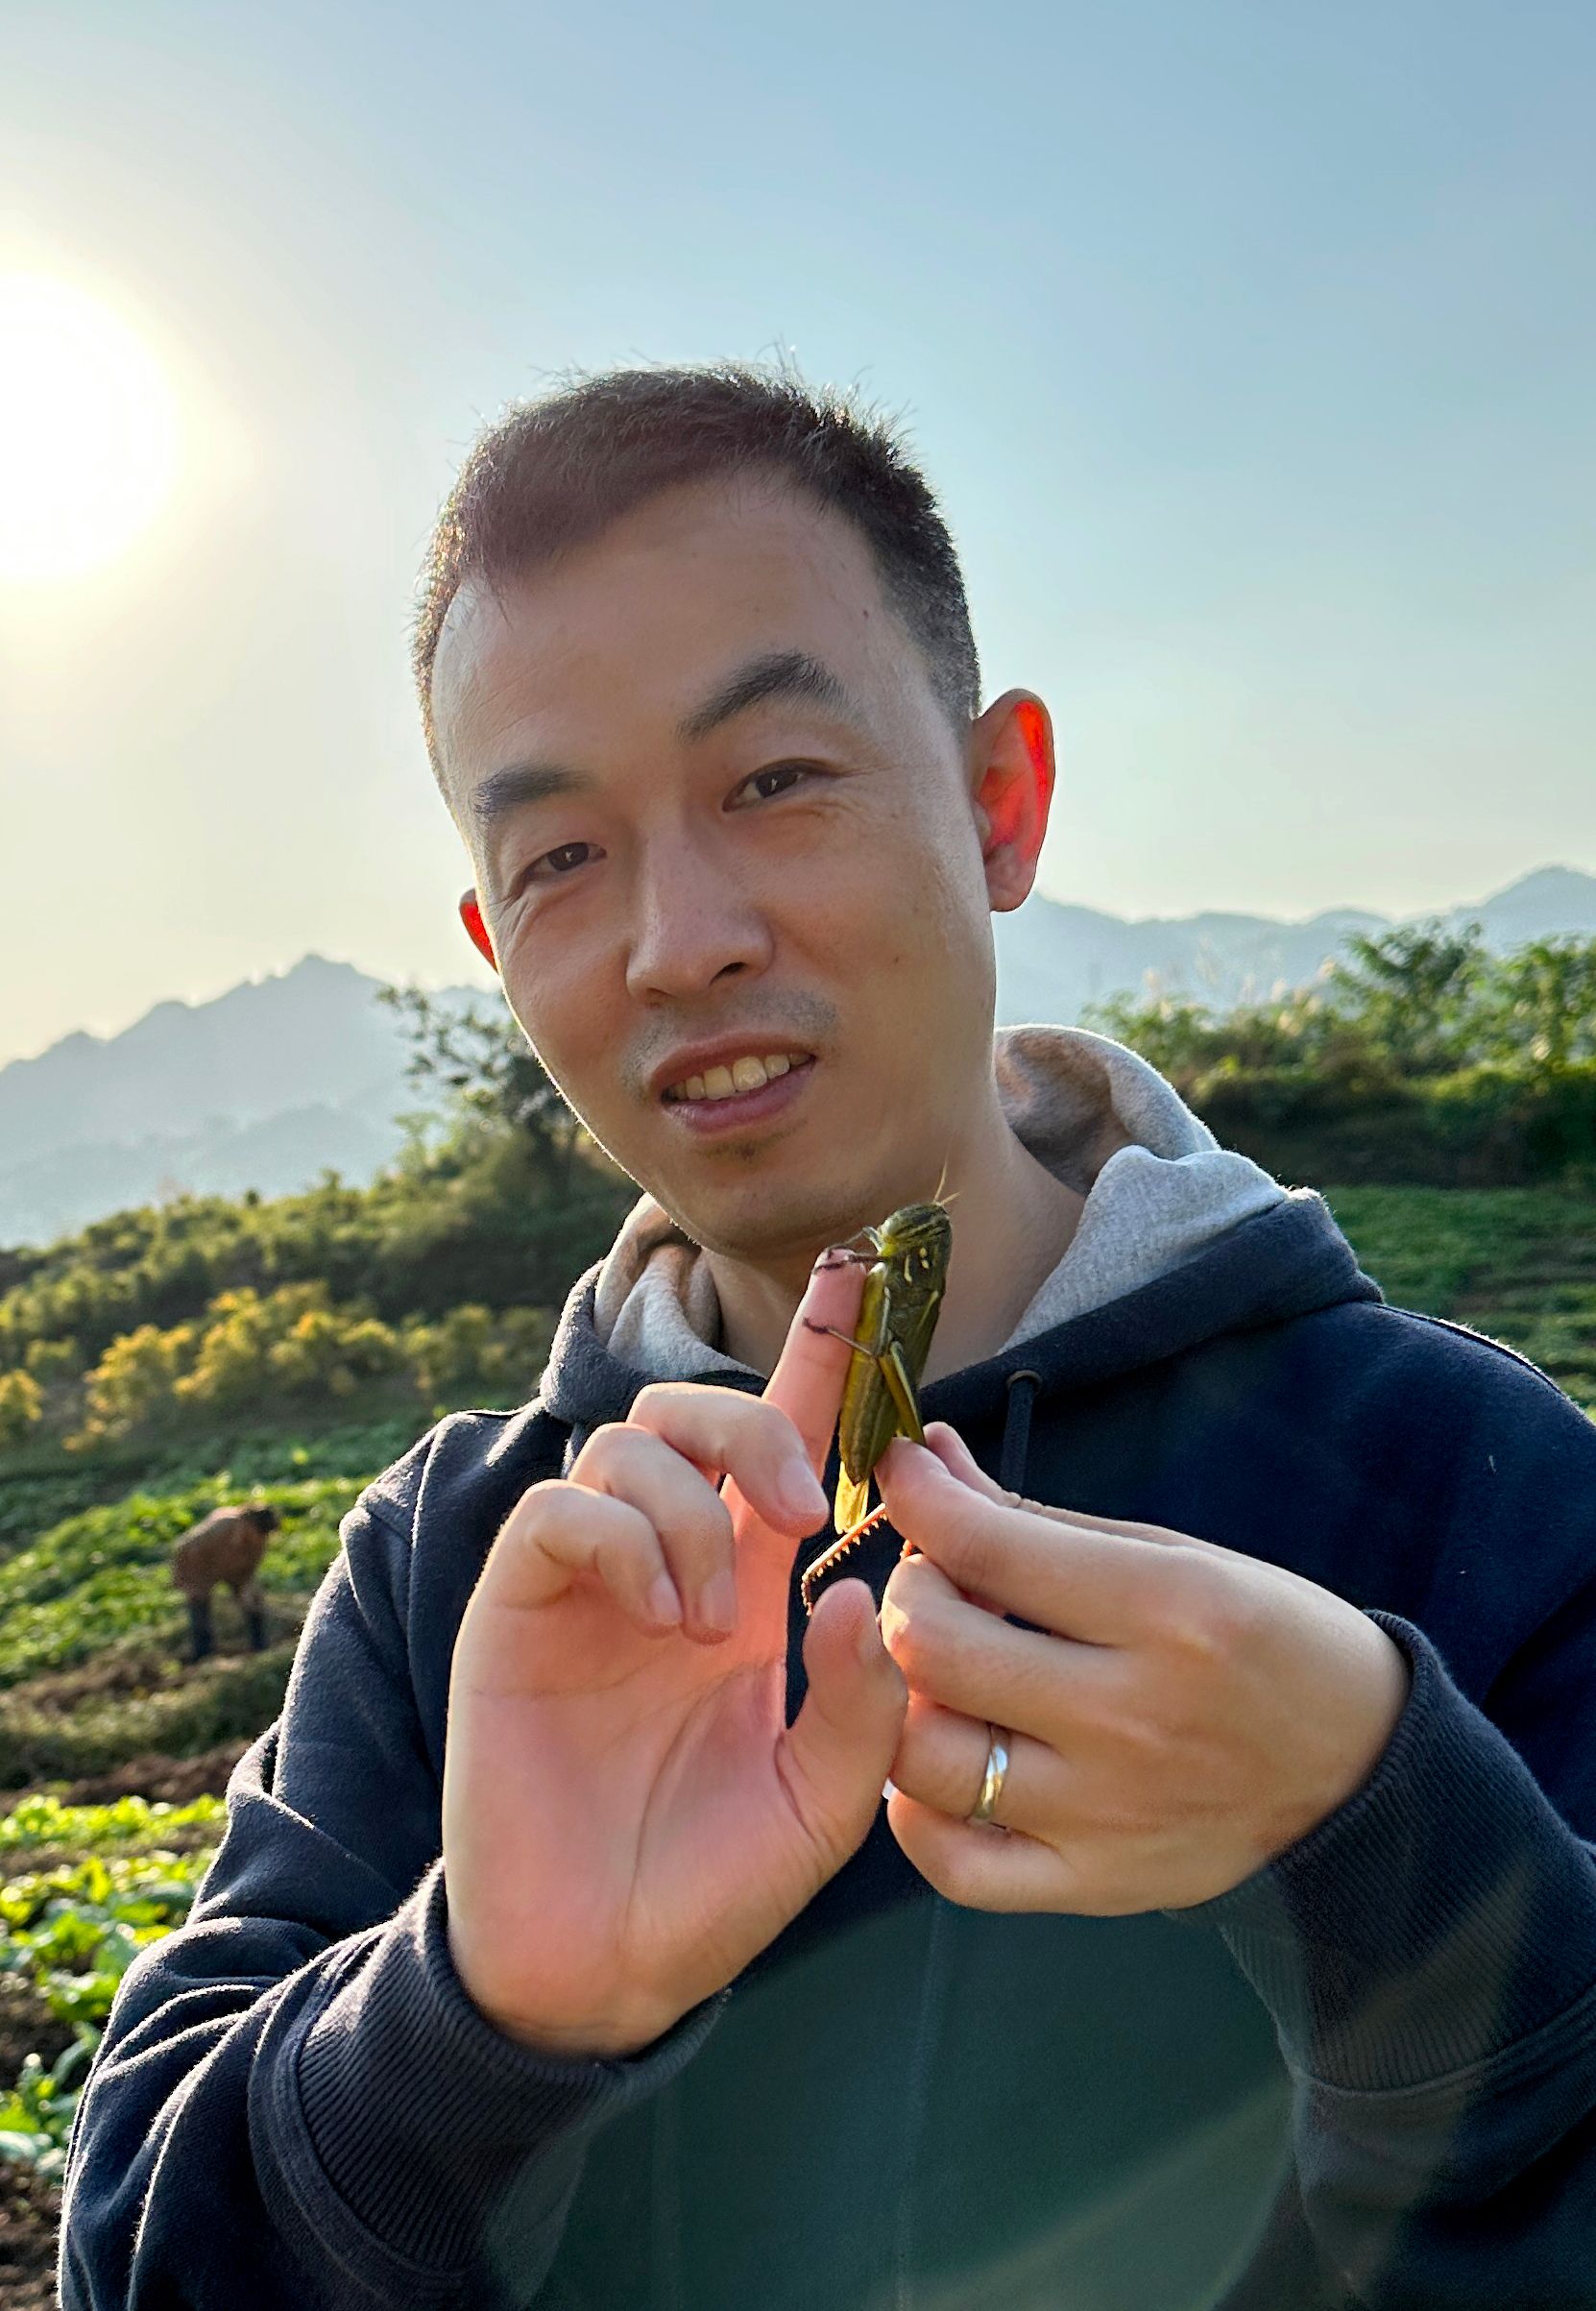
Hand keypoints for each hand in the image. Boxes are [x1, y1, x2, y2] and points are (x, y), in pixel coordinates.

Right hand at [441, 1252, 906, 2059]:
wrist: (599, 1969)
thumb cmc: (714, 1882)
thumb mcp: (826, 1800)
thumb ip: (863, 1700)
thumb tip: (856, 1589)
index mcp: (748, 1587)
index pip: (788, 1441)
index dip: (822, 1354)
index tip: (867, 1272)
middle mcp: (668, 1561)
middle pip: (697, 1409)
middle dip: (760, 1423)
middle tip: (804, 1513)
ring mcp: (587, 1581)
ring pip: (627, 1444)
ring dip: (691, 1505)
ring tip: (714, 1617)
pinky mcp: (517, 1609)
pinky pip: (559, 1511)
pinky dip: (621, 1537)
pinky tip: (659, 1614)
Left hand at [875, 1424, 1410, 1914]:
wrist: (1363, 1772)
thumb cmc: (1268, 1641)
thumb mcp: (1174, 1553)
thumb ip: (1035, 1519)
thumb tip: (930, 1461)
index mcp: (1165, 1609)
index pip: (984, 1545)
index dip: (915, 1492)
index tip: (900, 1471)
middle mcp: (1130, 1716)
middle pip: (934, 1647)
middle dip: (904, 1590)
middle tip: (931, 1579)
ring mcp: (1109, 1813)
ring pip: (926, 1757)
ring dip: (903, 1699)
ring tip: (936, 1672)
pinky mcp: (1099, 1883)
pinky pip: (957, 1863)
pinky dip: (920, 1814)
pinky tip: (941, 1764)